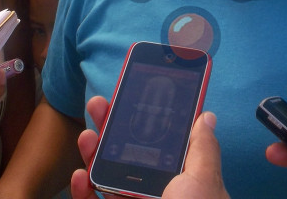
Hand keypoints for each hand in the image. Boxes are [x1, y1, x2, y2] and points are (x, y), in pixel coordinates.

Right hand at [70, 96, 229, 198]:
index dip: (145, 120)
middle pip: (129, 156)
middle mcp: (156, 197)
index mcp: (182, 184)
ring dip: (93, 154)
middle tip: (99, 104)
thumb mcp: (204, 181)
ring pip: (107, 179)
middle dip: (112, 129)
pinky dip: (82, 191)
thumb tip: (206, 116)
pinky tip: (79, 176)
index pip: (161, 145)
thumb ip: (203, 149)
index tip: (131, 97)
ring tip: (86, 134)